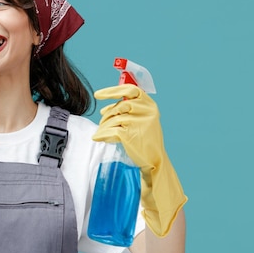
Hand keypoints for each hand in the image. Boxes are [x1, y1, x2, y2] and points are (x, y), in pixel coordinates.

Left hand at [92, 84, 186, 236]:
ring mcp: (138, 122)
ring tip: (101, 133)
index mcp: (150, 105)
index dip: (112, 91)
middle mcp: (146, 111)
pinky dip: (102, 134)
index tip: (98, 95)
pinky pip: (109, 130)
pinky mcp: (130, 134)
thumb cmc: (145, 142)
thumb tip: (105, 108)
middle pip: (118, 106)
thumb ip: (128, 112)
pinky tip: (98, 138)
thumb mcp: (142, 122)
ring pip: (112, 119)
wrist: (155, 163)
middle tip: (102, 123)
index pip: (130, 90)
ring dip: (104, 127)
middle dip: (107, 115)